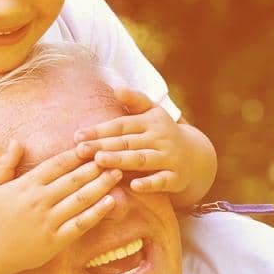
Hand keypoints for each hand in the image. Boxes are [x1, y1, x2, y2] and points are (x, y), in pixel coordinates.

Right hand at [0, 141, 122, 273]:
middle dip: (95, 166)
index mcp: (27, 185)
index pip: (57, 164)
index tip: (92, 145)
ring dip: (101, 185)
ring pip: (81, 199)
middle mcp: (39, 201)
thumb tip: (16, 142)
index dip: (76, 154)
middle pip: (73, 179)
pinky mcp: (55, 240)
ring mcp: (49, 221)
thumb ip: (5, 163)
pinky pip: (81, 224)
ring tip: (117, 173)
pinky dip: (97, 213)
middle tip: (113, 155)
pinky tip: (111, 202)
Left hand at [74, 87, 194, 195]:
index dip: (99, 130)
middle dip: (103, 145)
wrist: (196, 156)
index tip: (77, 136)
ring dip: (121, 160)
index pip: (121, 125)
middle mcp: (160, 138)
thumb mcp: (153, 113)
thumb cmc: (163, 133)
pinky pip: (162, 180)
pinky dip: (149, 183)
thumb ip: (135, 101)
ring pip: (141, 159)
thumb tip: (116, 88)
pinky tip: (134, 186)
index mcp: (150, 122)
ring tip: (100, 160)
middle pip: (127, 142)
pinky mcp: (177, 177)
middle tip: (80, 149)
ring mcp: (169, 157)